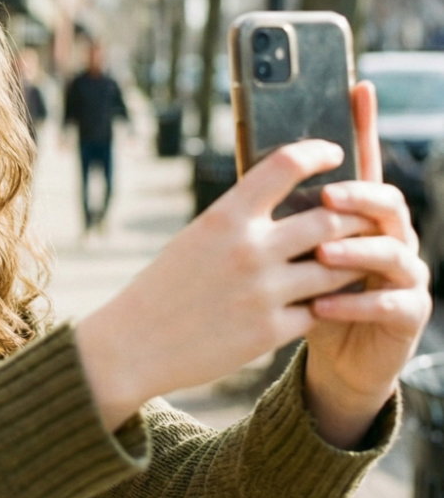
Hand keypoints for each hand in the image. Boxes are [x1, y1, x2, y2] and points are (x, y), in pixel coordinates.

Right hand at [77, 138, 374, 430]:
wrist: (134, 344)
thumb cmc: (164, 287)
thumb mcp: (196, 239)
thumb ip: (239, 220)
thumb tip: (286, 201)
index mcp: (225, 217)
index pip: (285, 165)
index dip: (318, 153)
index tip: (333, 154)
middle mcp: (249, 249)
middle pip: (331, 218)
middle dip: (356, 216)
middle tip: (364, 217)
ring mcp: (263, 292)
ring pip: (339, 267)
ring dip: (353, 262)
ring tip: (355, 259)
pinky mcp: (271, 331)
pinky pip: (321, 310)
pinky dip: (329, 304)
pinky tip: (328, 301)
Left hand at [302, 81, 431, 448]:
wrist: (327, 353)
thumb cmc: (297, 293)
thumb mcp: (279, 250)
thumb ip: (276, 211)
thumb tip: (245, 166)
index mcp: (355, 212)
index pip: (362, 160)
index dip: (363, 123)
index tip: (355, 87)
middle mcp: (387, 234)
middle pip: (383, 200)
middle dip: (357, 195)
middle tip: (328, 195)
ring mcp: (402, 272)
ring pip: (392, 249)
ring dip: (355, 249)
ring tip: (322, 253)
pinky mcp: (405, 313)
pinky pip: (390, 302)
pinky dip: (355, 301)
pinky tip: (323, 305)